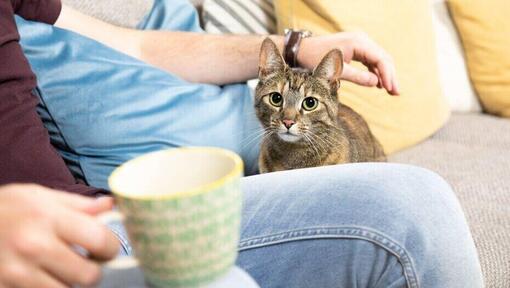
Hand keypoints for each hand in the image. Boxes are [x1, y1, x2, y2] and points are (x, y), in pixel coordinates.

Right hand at [0, 184, 119, 286]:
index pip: (101, 240)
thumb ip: (79, 205)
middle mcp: (34, 247)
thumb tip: (112, 206)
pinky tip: (42, 276)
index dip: (111, 247)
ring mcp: (17, 274)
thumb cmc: (6, 208)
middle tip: (86, 262)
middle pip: (88, 276)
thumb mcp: (40, 196)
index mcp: (48, 218)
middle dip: (92, 270)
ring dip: (69, 283)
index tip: (106, 247)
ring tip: (60, 268)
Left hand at [299, 32, 399, 94]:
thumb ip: (357, 77)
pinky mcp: (356, 48)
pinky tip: (379, 84)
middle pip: (383, 58)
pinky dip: (376, 71)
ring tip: (390, 91)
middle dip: (390, 76)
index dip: (388, 75)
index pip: (380, 59)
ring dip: (385, 74)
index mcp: (358, 42)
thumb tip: (376, 83)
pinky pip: (371, 60)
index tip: (390, 90)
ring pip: (379, 59)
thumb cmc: (315, 59)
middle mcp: (362, 40)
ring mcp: (359, 43)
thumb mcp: (336, 71)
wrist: (302, 50)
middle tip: (396, 93)